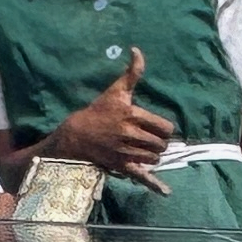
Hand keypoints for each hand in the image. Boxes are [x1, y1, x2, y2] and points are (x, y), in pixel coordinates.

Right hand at [46, 48, 176, 189]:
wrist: (75, 135)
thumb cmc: (97, 111)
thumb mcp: (115, 90)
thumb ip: (132, 72)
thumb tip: (137, 50)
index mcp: (132, 115)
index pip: (164, 127)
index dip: (164, 128)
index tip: (156, 127)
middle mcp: (130, 135)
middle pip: (161, 144)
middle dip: (159, 142)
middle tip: (150, 139)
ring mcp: (126, 152)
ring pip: (154, 158)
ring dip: (153, 155)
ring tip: (144, 149)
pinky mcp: (121, 167)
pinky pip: (141, 177)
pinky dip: (154, 185)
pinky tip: (165, 192)